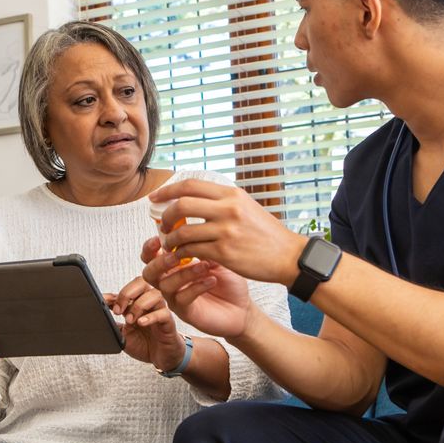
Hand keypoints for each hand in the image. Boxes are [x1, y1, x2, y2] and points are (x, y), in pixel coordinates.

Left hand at [105, 277, 186, 371]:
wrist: (161, 358)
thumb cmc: (144, 344)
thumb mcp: (123, 334)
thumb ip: (113, 323)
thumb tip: (100, 313)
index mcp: (137, 302)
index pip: (126, 289)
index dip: (113, 295)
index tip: (103, 302)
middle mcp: (149, 303)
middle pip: (141, 282)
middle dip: (127, 293)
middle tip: (118, 310)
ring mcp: (160, 310)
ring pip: (154, 294)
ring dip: (138, 305)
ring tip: (130, 320)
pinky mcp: (168, 322)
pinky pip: (163, 313)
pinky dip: (151, 317)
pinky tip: (141, 323)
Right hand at [140, 237, 254, 339]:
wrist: (242, 308)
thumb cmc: (229, 283)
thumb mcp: (218, 258)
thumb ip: (202, 245)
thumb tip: (193, 231)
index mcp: (175, 265)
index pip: (151, 255)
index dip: (150, 247)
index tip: (160, 238)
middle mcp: (171, 281)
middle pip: (149, 272)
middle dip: (159, 262)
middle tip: (176, 255)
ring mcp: (176, 298)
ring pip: (166, 285)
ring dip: (184, 273)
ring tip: (205, 266)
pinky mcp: (185, 312)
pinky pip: (182, 299)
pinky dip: (196, 287)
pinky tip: (211, 280)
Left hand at [149, 179, 306, 285]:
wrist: (289, 257)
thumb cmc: (267, 234)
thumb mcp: (247, 207)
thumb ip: (222, 202)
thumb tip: (194, 198)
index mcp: (232, 194)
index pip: (190, 185)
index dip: (167, 190)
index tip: (155, 198)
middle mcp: (228, 209)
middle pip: (181, 204)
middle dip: (165, 215)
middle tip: (162, 225)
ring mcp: (226, 231)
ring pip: (183, 231)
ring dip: (171, 239)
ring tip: (171, 244)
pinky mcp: (224, 252)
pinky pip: (192, 250)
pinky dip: (182, 253)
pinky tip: (181, 256)